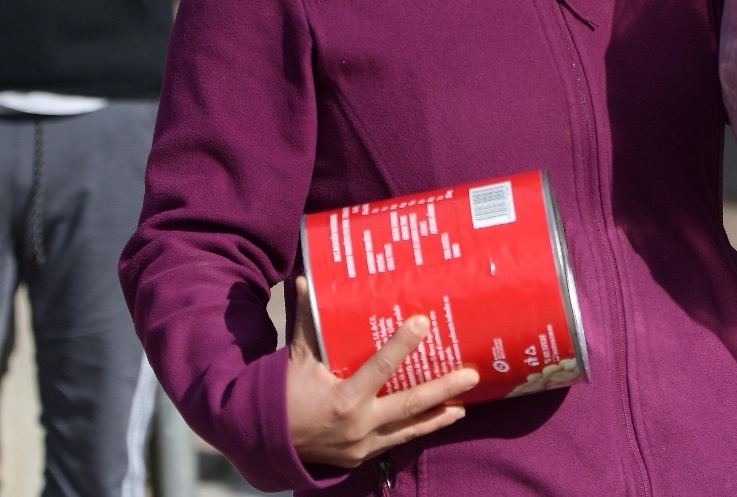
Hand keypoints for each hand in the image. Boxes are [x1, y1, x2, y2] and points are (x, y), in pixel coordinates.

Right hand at [285, 276, 478, 468]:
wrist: (265, 440)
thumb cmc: (283, 392)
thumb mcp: (295, 356)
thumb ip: (306, 319)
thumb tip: (307, 279)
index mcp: (342, 397)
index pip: (379, 367)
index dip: (402, 345)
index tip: (424, 323)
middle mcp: (357, 424)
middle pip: (409, 404)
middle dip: (443, 389)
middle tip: (471, 374)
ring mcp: (362, 444)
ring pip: (410, 428)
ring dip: (439, 415)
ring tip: (465, 403)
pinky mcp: (363, 456)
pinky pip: (398, 440)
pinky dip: (420, 429)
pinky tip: (441, 418)